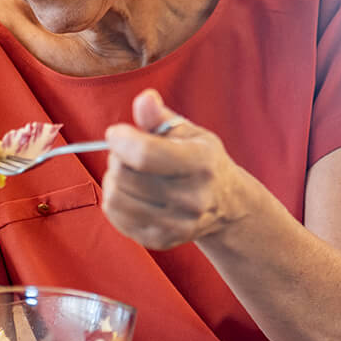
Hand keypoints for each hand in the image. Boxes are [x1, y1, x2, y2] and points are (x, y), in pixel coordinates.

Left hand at [101, 88, 252, 249]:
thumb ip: (160, 117)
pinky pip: (115, 217)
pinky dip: (114, 200)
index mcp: (201, 164)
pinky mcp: (160, 240)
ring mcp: (177, 225)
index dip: (120, 139)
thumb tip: (145, 99)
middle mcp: (192, 199)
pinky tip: (130, 192)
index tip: (117, 133)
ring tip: (129, 172)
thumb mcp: (189, 132)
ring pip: (115, 198)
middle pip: (124, 175)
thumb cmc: (202, 161)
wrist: (226, 205)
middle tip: (127, 153)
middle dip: (117, 157)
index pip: (144, 154)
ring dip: (113, 179)